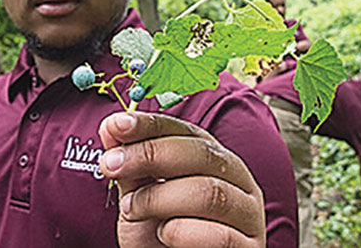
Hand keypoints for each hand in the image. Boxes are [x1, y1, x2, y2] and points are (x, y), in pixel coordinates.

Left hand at [98, 111, 265, 247]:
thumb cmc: (158, 233)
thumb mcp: (138, 195)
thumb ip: (129, 164)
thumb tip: (110, 126)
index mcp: (211, 156)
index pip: (184, 130)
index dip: (149, 124)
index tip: (116, 125)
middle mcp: (236, 178)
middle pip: (199, 153)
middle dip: (148, 155)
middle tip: (110, 165)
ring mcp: (247, 212)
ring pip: (210, 192)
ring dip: (159, 198)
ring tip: (131, 208)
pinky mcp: (250, 247)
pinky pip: (220, 235)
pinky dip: (182, 232)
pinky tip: (162, 234)